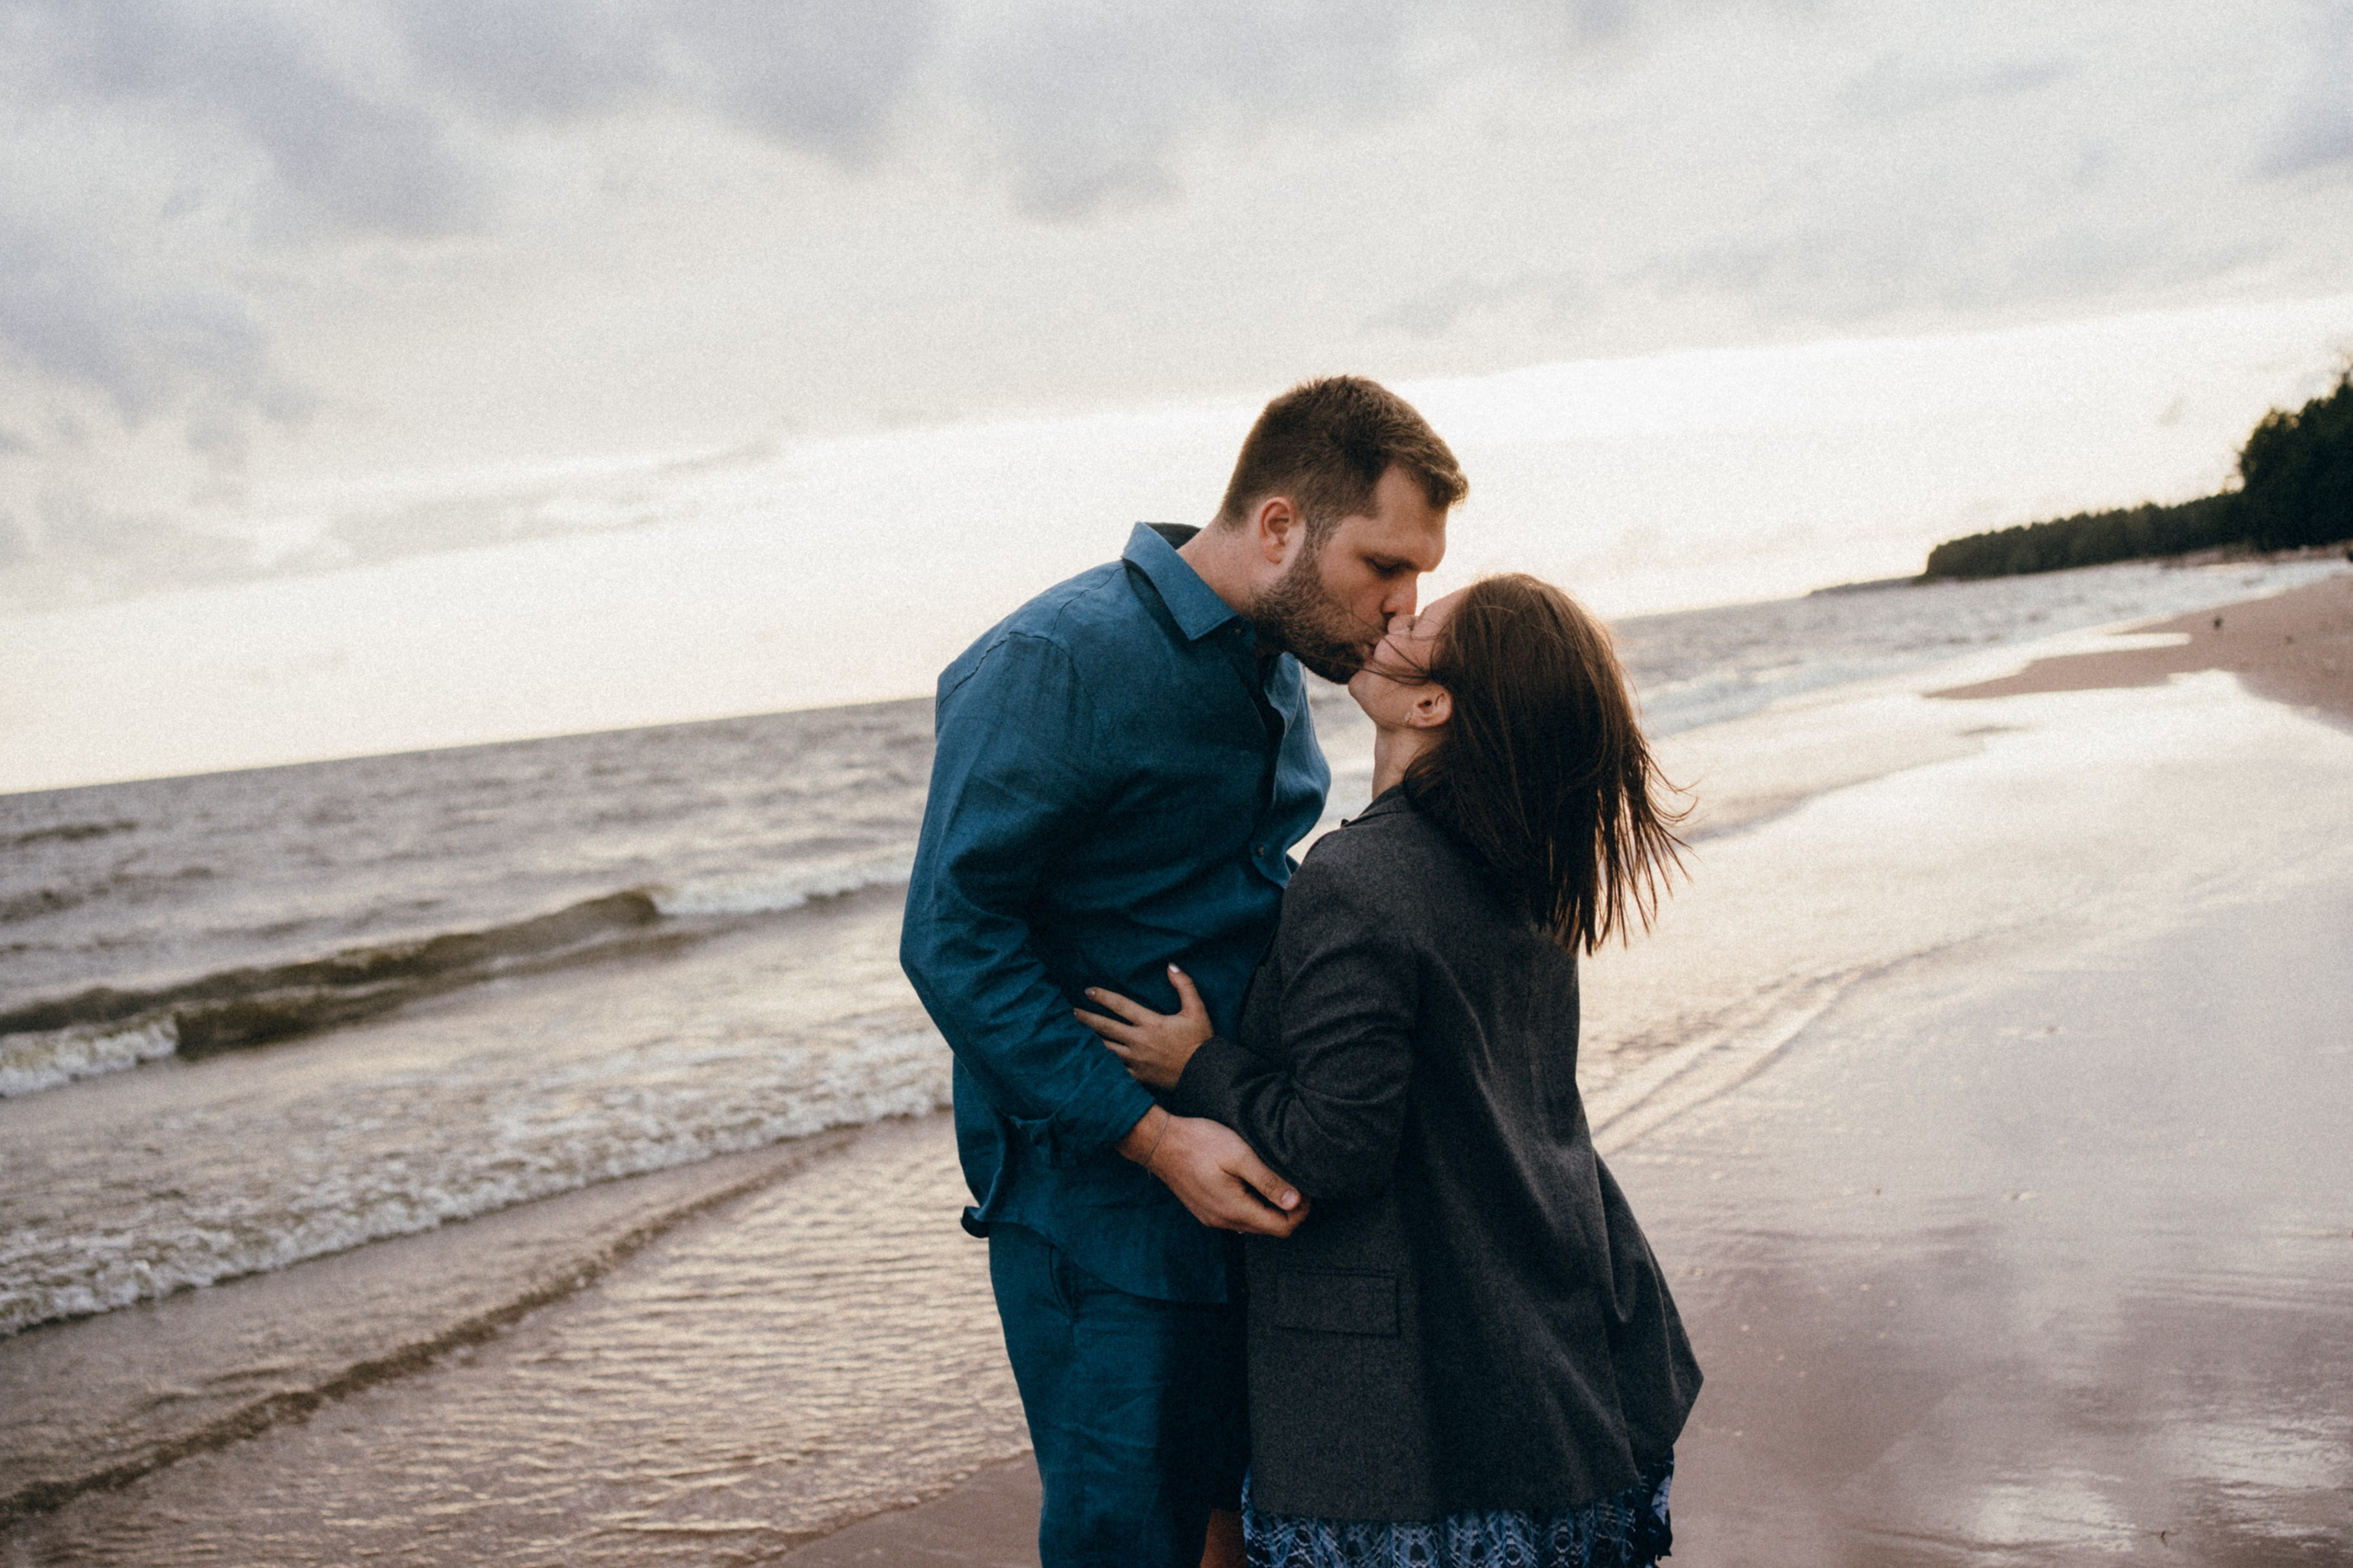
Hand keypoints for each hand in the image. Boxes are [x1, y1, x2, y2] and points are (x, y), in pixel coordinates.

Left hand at [1075, 964, 1211, 1090]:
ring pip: (1106, 1049)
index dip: (1103, 997)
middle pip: (1106, 1027)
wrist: (1204, 1074)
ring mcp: (1136, 1060)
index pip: (1121, 1006)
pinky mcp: (1137, 1076)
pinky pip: (1114, 1069)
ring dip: (1090, 1040)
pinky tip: (1092, 1059)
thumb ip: (1184, 985)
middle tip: (1073, 1011)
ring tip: (1076, 1034)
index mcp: (1152, 1023)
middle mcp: (1140, 1041)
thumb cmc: (1200, 1041)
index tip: (1088, 991)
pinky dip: (1102, 1062)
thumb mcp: (1197, 1010)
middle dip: (1087, 1018)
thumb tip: (1171, 966)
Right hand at [1119, 1108, 1307, 1236]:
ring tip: (1274, 1178)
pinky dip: (1251, 1203)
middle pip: (1269, 1228)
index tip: (1306, 1188)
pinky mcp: (1206, 1210)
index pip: (1282, 1228)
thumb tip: (1297, 1202)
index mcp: (1235, 1210)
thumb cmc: (1199, 1143)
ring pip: (1253, 1222)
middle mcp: (1224, 1221)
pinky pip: (1237, 1216)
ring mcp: (1213, 1218)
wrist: (1159, 1142)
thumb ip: (1268, 1180)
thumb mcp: (1240, 1155)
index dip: (1301, 1212)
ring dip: (1269, 1206)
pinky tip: (1251, 1180)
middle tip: (1294, 1180)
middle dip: (1288, 1209)